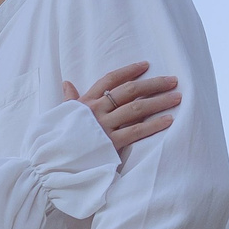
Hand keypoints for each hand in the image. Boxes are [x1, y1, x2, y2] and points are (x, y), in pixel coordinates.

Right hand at [62, 62, 179, 155]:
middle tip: (173, 80)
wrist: (51, 163)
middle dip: (154, 84)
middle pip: (129, 90)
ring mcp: (104, 126)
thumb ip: (69, 99)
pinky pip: (136, 131)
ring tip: (177, 97)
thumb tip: (66, 83)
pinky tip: (168, 120)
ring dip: (159, 101)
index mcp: (85, 102)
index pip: (110, 80)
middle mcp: (96, 110)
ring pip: (137, 108)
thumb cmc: (58, 139)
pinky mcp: (110, 143)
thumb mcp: (62, 115)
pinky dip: (154, 124)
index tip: (145, 65)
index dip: (129, 70)